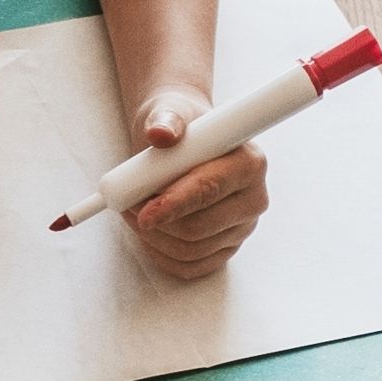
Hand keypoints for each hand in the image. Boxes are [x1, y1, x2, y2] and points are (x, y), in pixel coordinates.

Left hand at [123, 89, 267, 280]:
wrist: (185, 144)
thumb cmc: (180, 127)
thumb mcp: (170, 113)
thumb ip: (166, 119)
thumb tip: (160, 133)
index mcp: (249, 163)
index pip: (209, 191)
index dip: (174, 204)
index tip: (144, 212)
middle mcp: (253, 199)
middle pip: (197, 229)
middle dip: (156, 222)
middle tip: (127, 205)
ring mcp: (242, 229)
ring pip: (189, 251)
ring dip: (152, 238)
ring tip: (134, 211)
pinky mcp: (225, 249)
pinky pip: (189, 267)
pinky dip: (161, 254)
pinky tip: (148, 233)